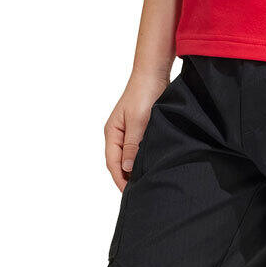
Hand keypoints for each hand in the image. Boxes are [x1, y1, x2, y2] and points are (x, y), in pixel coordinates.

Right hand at [104, 69, 168, 191]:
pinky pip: (136, 149)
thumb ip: (132, 145)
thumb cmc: (144, 93)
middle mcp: (117, 133)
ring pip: (128, 156)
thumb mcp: (138, 121)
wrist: (153, 73)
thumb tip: (126, 168)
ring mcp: (127, 131)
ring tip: (146, 182)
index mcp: (112, 132)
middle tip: (140, 192)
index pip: (113, 163)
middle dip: (126, 178)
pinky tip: (150, 165)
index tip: (131, 193)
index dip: (120, 180)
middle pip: (118, 162)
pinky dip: (140, 158)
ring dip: (134, 169)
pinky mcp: (138, 127)